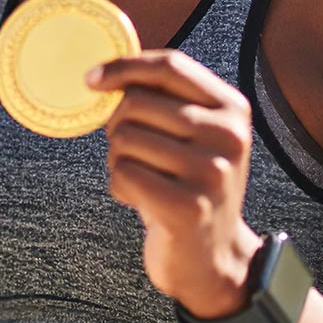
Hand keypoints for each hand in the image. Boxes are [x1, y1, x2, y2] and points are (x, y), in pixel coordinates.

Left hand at [89, 50, 262, 317]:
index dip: (124, 66)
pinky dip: (119, 186)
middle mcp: (229, 136)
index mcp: (232, 108)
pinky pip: (122, 173)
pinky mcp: (188, 208)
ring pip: (124, 137)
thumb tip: (101, 72)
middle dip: (118, 125)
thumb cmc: (187, 184)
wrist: (213, 257)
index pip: (169, 65)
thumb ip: (161, 98)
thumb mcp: (191, 134)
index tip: (91, 79)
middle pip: (136, 102)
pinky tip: (141, 200)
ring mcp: (212, 173)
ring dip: (118, 160)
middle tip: (133, 153)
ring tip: (144, 179)